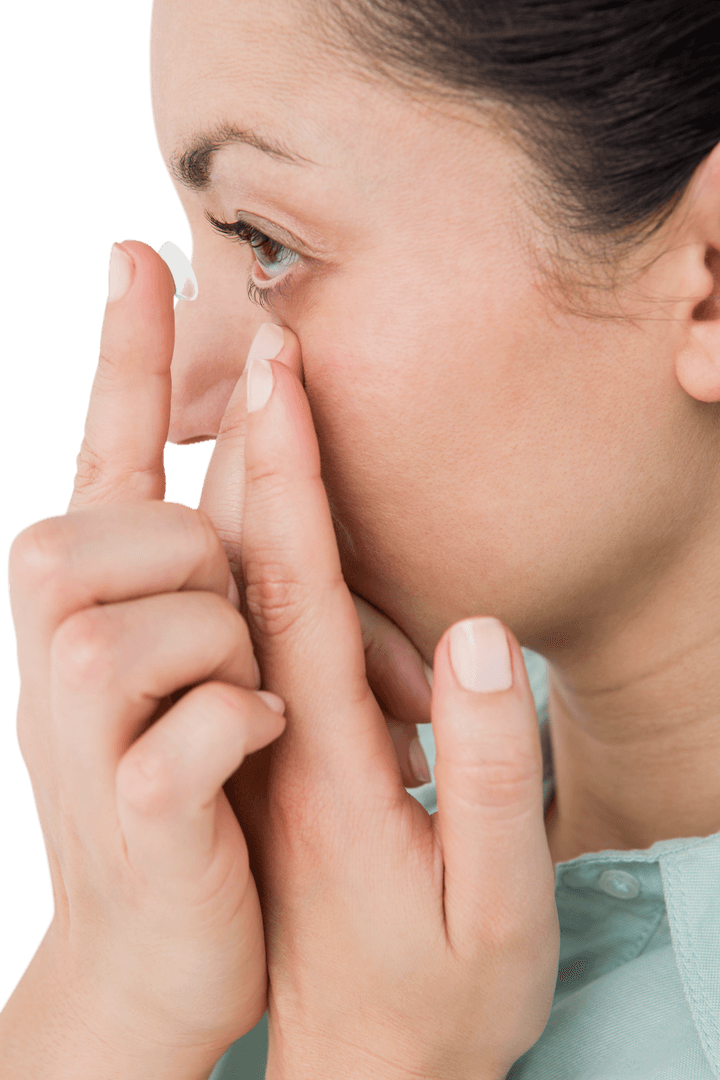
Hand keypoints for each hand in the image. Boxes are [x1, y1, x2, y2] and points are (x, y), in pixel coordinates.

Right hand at [6, 241, 287, 1070]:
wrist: (159, 945)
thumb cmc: (189, 781)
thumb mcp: (182, 658)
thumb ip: (195, 565)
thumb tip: (237, 455)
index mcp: (86, 591)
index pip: (107, 445)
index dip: (129, 350)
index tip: (140, 254)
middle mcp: (55, 633)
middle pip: (168, 529)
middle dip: (216, 586)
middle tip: (214, 662)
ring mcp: (78, 719)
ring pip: (193, 615)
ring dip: (235, 667)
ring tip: (227, 718)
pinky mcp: (131, 798)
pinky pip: (218, 714)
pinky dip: (244, 731)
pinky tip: (237, 757)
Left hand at [205, 330, 560, 1079]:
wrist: (367, 1069)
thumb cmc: (441, 996)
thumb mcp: (494, 906)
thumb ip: (486, 770)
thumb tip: (472, 630)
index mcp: (328, 762)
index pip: (296, 588)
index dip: (285, 475)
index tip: (275, 372)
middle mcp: (286, 737)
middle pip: (261, 574)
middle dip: (255, 451)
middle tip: (255, 341)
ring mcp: (282, 746)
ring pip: (266, 604)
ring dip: (264, 495)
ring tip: (270, 396)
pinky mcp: (292, 761)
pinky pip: (281, 643)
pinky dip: (281, 560)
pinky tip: (294, 517)